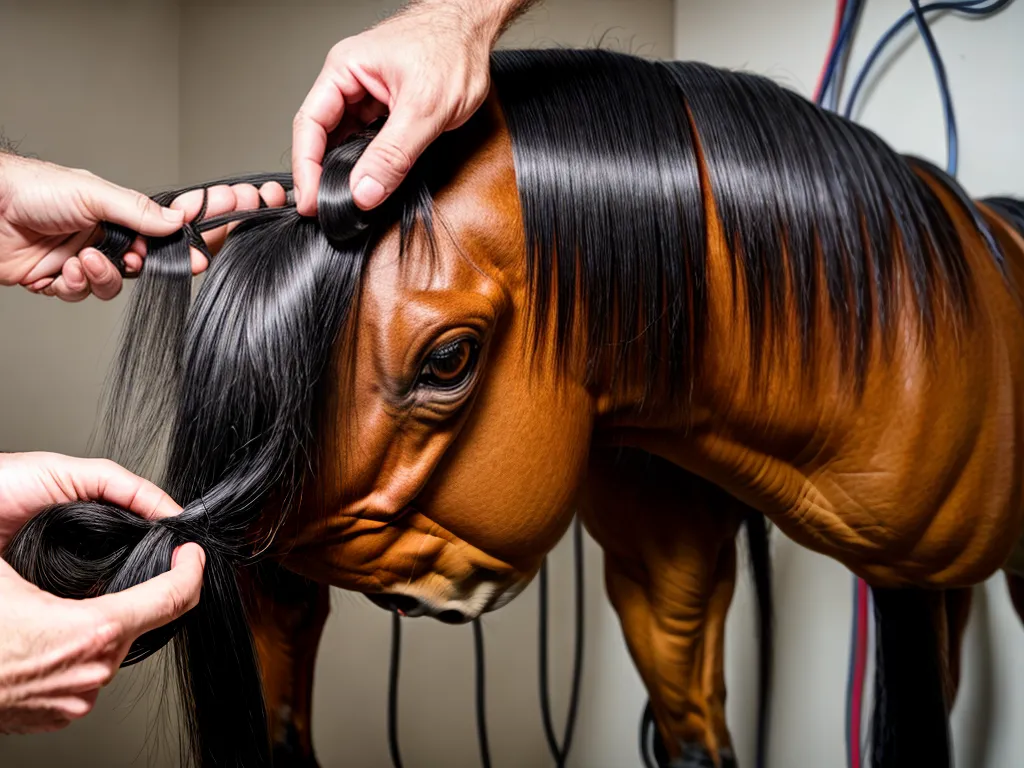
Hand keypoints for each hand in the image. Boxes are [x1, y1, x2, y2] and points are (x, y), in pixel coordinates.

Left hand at [0, 153, 286, 300]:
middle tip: (159, 262)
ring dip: (103, 277)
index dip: (194, 233)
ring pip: (116, 285)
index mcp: (118, 212)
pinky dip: (75, 286)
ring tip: (85, 261)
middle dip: (151, 265)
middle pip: (148, 263)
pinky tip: (63, 270)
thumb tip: (176, 220)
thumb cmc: (30, 188)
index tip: (216, 237)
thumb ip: (137, 210)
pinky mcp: (62, 280)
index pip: (167, 225)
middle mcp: (106, 237)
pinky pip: (84, 295)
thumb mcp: (92, 192)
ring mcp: (85, 259)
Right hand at [0, 452, 205, 732]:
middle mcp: (93, 671)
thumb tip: (88, 518)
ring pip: (113, 644)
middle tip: (126, 568)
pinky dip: (81, 646)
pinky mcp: (60, 711)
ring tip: (72, 599)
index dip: (190, 569)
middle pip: (141, 620)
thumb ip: (57, 553)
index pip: (174, 597)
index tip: (191, 553)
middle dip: (138, 591)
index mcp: (91, 632)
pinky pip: (87, 669)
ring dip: (104, 619)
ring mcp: (77, 697)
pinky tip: (54, 630)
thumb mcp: (5, 573)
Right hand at [292, 0, 532, 214]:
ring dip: (347, 170)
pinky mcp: (387, 109)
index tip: (312, 200)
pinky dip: (368, 164)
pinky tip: (370, 183)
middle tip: (326, 208)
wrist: (478, 32)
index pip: (310, 124)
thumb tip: (364, 190)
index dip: (307, 167)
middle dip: (323, 173)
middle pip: (323, 135)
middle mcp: (351, 81)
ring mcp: (368, 95)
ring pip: (346, 141)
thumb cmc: (453, 49)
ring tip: (346, 200)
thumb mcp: (424, 109)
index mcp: (345, 69)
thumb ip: (392, 154)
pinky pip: (369, 141)